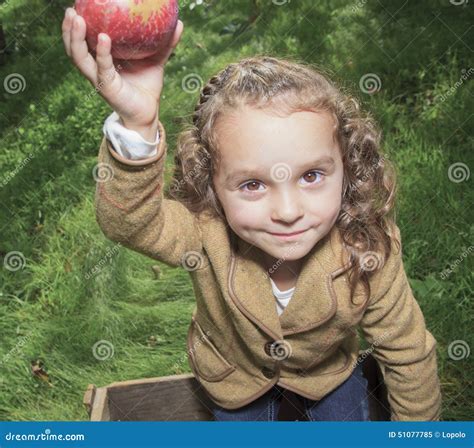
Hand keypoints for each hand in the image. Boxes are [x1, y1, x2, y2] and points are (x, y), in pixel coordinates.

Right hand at [62, 7, 183, 130]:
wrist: (149, 112)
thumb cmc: (147, 86)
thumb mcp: (156, 60)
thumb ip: (165, 44)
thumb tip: (178, 22)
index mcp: (102, 60)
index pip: (84, 39)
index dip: (76, 24)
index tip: (77, 4)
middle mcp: (96, 68)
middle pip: (74, 47)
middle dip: (68, 28)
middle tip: (70, 9)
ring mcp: (99, 78)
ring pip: (79, 58)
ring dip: (75, 38)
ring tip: (77, 18)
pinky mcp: (107, 87)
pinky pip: (102, 68)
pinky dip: (102, 53)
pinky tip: (103, 38)